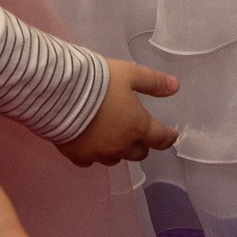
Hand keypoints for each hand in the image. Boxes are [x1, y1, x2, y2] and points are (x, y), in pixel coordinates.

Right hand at [58, 58, 179, 165]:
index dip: (168, 138)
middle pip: (139, 153)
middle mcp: (121, 145)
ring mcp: (98, 153)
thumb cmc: (99, 81)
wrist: (60, 92)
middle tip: (139, 133)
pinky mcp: (77, 156)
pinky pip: (90, 162)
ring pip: (115, 159)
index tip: (171, 135)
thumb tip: (176, 87)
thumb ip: (154, 82)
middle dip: (142, 144)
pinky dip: (93, 155)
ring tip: (113, 137)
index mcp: (137, 126)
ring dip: (119, 150)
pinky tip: (90, 145)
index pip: (160, 139)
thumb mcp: (130, 74)